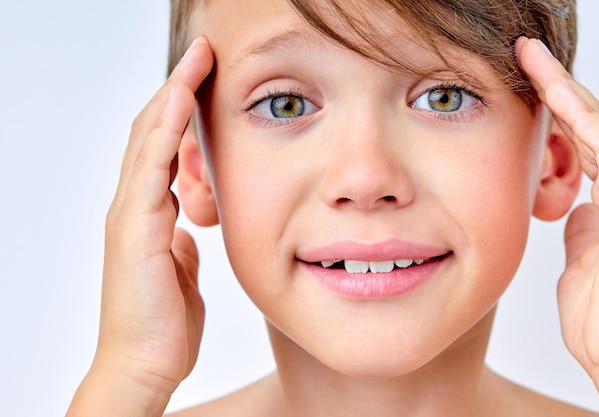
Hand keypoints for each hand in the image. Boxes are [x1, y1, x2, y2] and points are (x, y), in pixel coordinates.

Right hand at [66, 37, 213, 416]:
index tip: (205, 79)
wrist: (145, 366)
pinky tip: (182, 99)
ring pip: (147, 139)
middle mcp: (133, 207)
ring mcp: (130, 215)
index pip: (161, 148)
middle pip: (151, 132)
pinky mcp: (136, 230)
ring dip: (172, 95)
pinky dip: (165, 129)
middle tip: (202, 52)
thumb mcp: (180, 271)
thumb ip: (179, 242)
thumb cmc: (164, 324)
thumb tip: (186, 226)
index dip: (180, 111)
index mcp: (147, 215)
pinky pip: (151, 167)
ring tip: (196, 58)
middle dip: (177, 89)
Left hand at [516, 37, 598, 414]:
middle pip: (590, 125)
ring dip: (562, 89)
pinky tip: (551, 86)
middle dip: (556, 88)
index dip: (553, 115)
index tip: (521, 88)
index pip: (583, 146)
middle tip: (523, 55)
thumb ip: (582, 234)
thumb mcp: (582, 269)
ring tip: (528, 57)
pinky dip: (580, 114)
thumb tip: (576, 209)